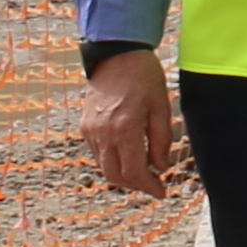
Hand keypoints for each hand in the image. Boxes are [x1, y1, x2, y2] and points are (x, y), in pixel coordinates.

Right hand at [82, 47, 181, 194]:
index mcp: (125, 129)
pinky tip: (127, 155)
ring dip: (123, 175)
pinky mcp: (85, 125)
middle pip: (116, 176)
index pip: (134, 173)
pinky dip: (112, 161)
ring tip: (142, 171)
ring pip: (104, 167)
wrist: (116, 54)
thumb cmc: (144, 77)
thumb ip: (161, 141)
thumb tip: (160, 168)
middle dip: (135, 186)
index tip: (161, 192)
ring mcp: (91, 130)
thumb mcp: (161, 107)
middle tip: (153, 185)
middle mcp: (104, 133)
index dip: (148, 187)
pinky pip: (97, 153)